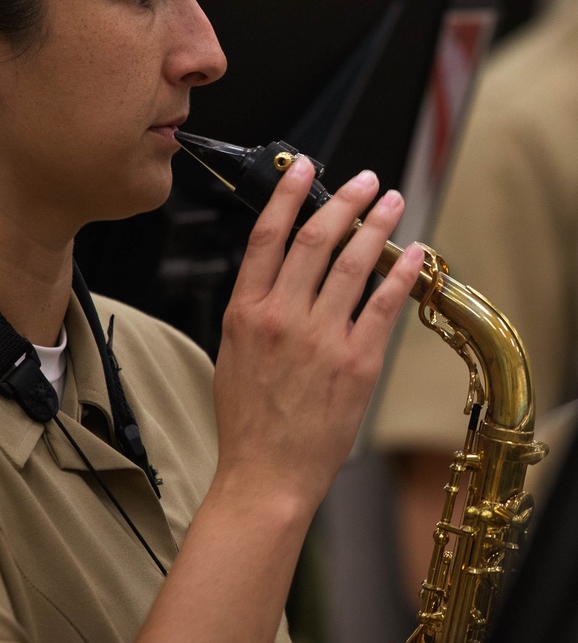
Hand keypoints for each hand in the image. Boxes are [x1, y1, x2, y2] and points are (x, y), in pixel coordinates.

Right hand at [212, 157, 422, 506]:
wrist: (266, 473)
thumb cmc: (247, 421)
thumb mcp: (230, 352)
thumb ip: (252, 309)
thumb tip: (277, 272)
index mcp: (245, 312)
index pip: (267, 236)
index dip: (288, 196)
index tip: (304, 169)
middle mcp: (282, 318)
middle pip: (316, 240)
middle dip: (344, 201)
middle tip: (365, 180)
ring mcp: (320, 339)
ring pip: (353, 265)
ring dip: (377, 227)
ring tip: (392, 203)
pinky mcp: (355, 363)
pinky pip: (381, 306)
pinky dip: (400, 275)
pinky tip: (413, 255)